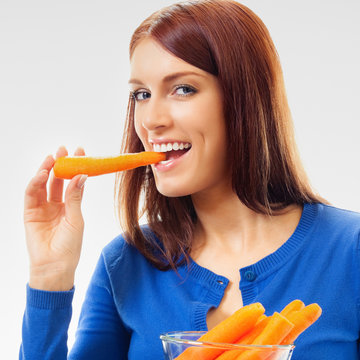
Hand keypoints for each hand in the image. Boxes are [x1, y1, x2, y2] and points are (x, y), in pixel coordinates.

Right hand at [24, 146, 86, 290]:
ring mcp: (43, 208)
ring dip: (47, 170)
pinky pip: (32, 194)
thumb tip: (81, 175)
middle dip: (60, 164)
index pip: (74, 182)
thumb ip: (75, 197)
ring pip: (44, 184)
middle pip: (57, 180)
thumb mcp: (75, 218)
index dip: (76, 167)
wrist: (54, 266)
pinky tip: (43, 173)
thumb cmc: (69, 245)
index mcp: (71, 206)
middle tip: (63, 149)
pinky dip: (35, 182)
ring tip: (52, 157)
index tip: (81, 151)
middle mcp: (56, 204)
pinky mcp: (30, 213)